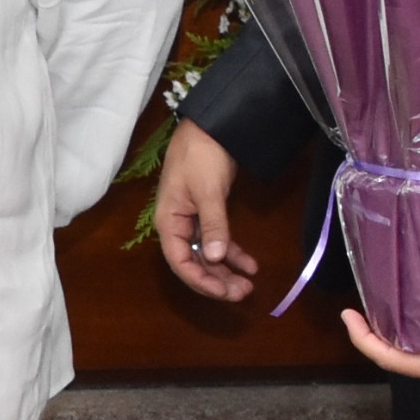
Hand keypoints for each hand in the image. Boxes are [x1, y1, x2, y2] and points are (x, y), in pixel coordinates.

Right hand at [152, 119, 256, 302]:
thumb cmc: (201, 156)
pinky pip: (218, 241)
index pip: (180, 262)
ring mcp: (193, 221)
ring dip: (225, 271)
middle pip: (193, 263)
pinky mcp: (208, 214)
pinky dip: (233, 253)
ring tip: (248, 285)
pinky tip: (250, 265)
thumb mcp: (208, 191)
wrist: (211, 126)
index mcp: (168, 222)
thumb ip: (214, 225)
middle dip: (216, 280)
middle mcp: (178, 226)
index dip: (200, 280)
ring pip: (208, 255)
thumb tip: (217, 259)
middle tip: (242, 293)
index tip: (224, 292)